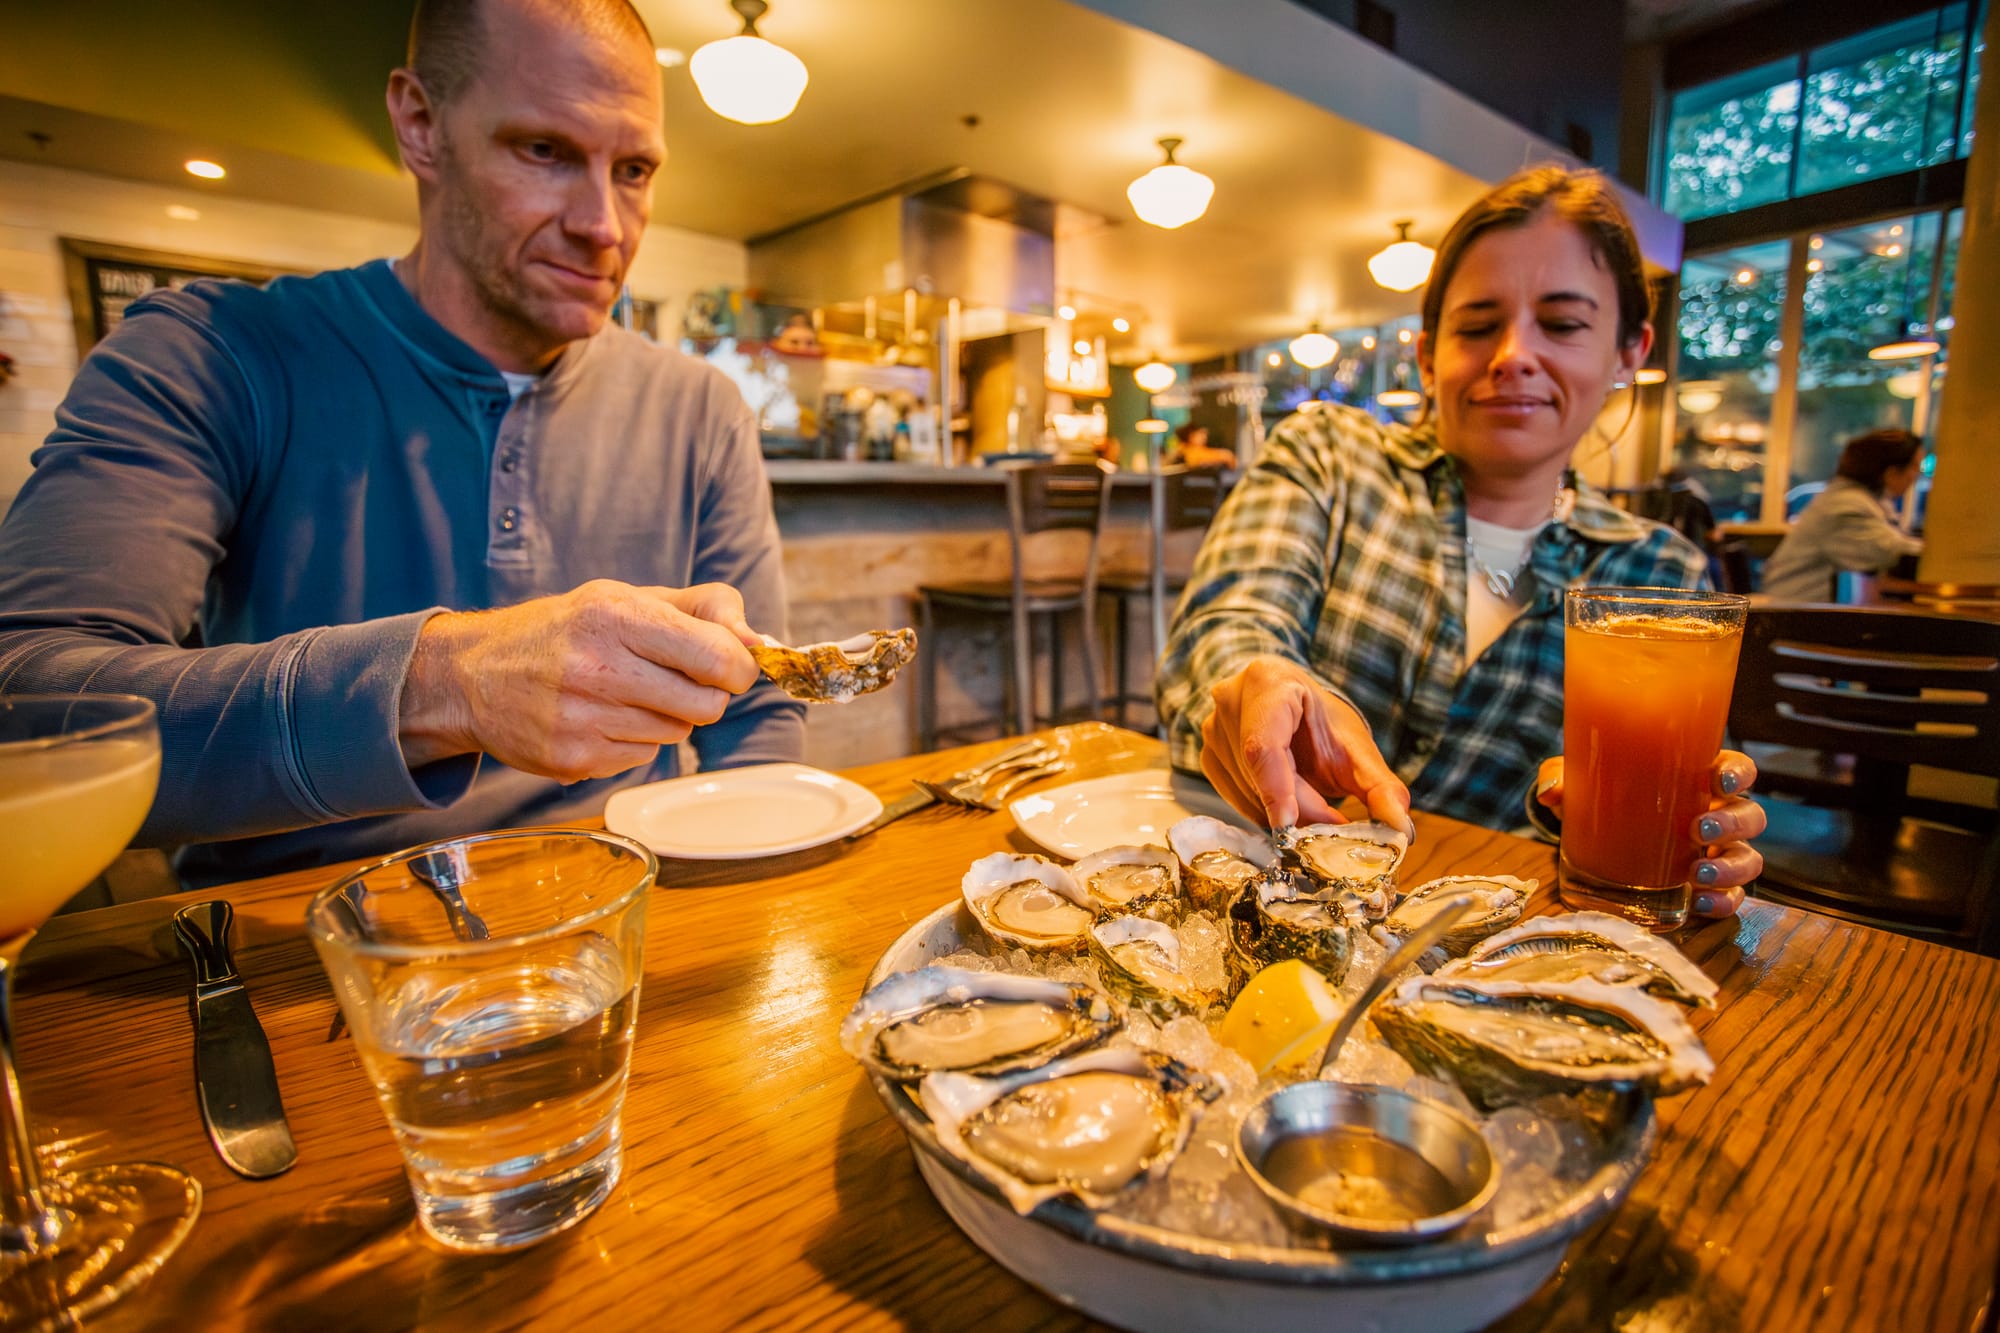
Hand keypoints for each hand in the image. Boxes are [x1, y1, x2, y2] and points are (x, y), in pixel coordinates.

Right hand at [399, 579, 762, 781]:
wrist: (473, 675)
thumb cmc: (567, 630)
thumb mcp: (628, 597)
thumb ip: (705, 609)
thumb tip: (759, 642)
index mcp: (615, 615)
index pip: (719, 658)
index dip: (739, 667)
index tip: (732, 665)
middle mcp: (596, 668)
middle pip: (708, 704)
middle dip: (706, 694)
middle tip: (679, 680)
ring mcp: (582, 720)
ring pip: (678, 733)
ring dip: (668, 716)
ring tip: (627, 693)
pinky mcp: (573, 761)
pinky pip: (644, 756)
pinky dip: (636, 740)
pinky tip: (602, 718)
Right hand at [1198, 655, 1411, 831]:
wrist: (1295, 709)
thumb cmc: (1322, 722)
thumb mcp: (1357, 749)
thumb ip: (1381, 787)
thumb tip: (1400, 826)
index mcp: (1267, 681)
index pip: (1264, 745)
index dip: (1276, 789)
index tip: (1292, 827)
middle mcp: (1230, 699)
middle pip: (1259, 774)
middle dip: (1298, 809)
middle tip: (1335, 827)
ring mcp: (1212, 728)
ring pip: (1246, 792)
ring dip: (1285, 814)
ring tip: (1318, 808)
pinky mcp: (1207, 756)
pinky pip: (1235, 799)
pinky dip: (1266, 812)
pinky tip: (1290, 804)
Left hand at [1534, 750, 1765, 916]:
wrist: (1594, 839)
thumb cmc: (1602, 796)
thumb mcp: (1581, 780)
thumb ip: (1563, 776)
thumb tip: (1552, 792)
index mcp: (1697, 780)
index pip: (1736, 769)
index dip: (1738, 773)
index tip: (1719, 779)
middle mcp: (1717, 816)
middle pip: (1750, 816)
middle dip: (1733, 823)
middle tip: (1699, 829)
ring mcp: (1717, 854)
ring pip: (1748, 859)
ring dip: (1731, 867)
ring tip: (1698, 873)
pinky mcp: (1707, 888)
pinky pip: (1731, 898)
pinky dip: (1721, 902)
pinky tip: (1698, 904)